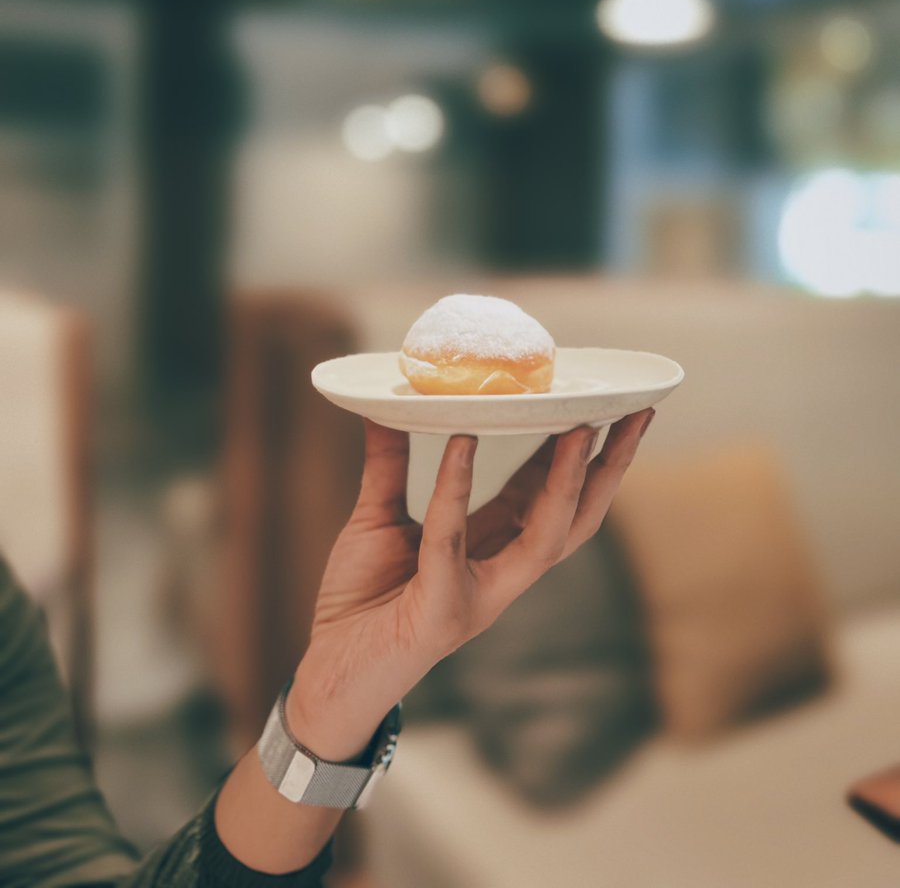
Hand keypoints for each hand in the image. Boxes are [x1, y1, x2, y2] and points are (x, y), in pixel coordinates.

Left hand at [287, 408, 653, 760]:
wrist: (328, 670)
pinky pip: (452, 537)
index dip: (579, 453)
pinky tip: (462, 443)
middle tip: (634, 413)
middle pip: (577, 519)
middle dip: (611, 469)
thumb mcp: (377, 518)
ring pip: (547, 538)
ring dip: (569, 483)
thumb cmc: (361, 601)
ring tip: (581, 429)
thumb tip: (384, 407)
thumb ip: (388, 465)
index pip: (551, 496)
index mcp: (494, 549)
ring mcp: (480, 596)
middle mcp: (502, 574)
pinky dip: (455, 486)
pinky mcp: (444, 609)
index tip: (602, 405)